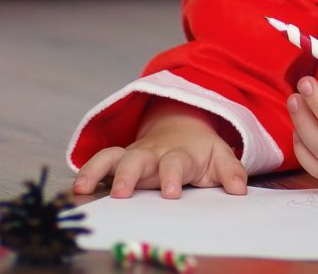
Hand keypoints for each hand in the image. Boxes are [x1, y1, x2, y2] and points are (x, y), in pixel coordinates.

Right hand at [72, 99, 247, 198]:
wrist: (182, 123)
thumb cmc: (201, 149)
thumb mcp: (221, 156)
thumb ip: (231, 172)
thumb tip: (240, 189)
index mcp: (179, 154)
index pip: (175, 164)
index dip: (172, 177)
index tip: (171, 193)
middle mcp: (152, 153)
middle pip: (137, 159)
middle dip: (127, 174)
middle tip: (121, 193)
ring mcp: (134, 154)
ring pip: (112, 156)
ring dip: (98, 171)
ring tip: (83, 188)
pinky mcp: (120, 159)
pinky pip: (100, 160)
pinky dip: (88, 171)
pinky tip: (78, 187)